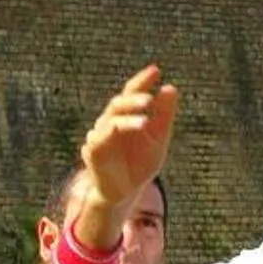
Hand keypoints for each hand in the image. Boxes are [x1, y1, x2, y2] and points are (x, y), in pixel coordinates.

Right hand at [79, 64, 177, 219]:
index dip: (142, 80)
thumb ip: (164, 115)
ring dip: (127, 119)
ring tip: (145, 122)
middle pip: (119, 103)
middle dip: (133, 99)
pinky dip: (107, 133)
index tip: (156, 70)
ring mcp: (100, 136)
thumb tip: (170, 88)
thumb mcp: (158, 139)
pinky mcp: (92, 152)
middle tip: (149, 99)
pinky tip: (116, 130)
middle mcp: (111, 121)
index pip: (132, 92)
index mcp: (127, 116)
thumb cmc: (141, 164)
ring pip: (110, 120)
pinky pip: (97, 139)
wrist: (127, 193)